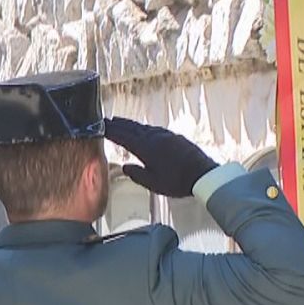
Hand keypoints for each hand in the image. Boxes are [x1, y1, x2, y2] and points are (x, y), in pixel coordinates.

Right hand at [104, 117, 218, 197]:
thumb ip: (137, 174)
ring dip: (129, 124)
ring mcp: (165, 135)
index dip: (112, 132)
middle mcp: (154, 138)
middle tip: (105, 120)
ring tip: (119, 121)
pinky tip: (142, 129)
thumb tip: (125, 166)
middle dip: (118, 124)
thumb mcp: (153, 184)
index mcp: (146, 149)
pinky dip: (142, 127)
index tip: (100, 126)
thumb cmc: (177, 182)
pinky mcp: (173, 137)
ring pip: (142, 127)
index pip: (124, 138)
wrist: (203, 174)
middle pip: (132, 128)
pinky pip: (153, 129)